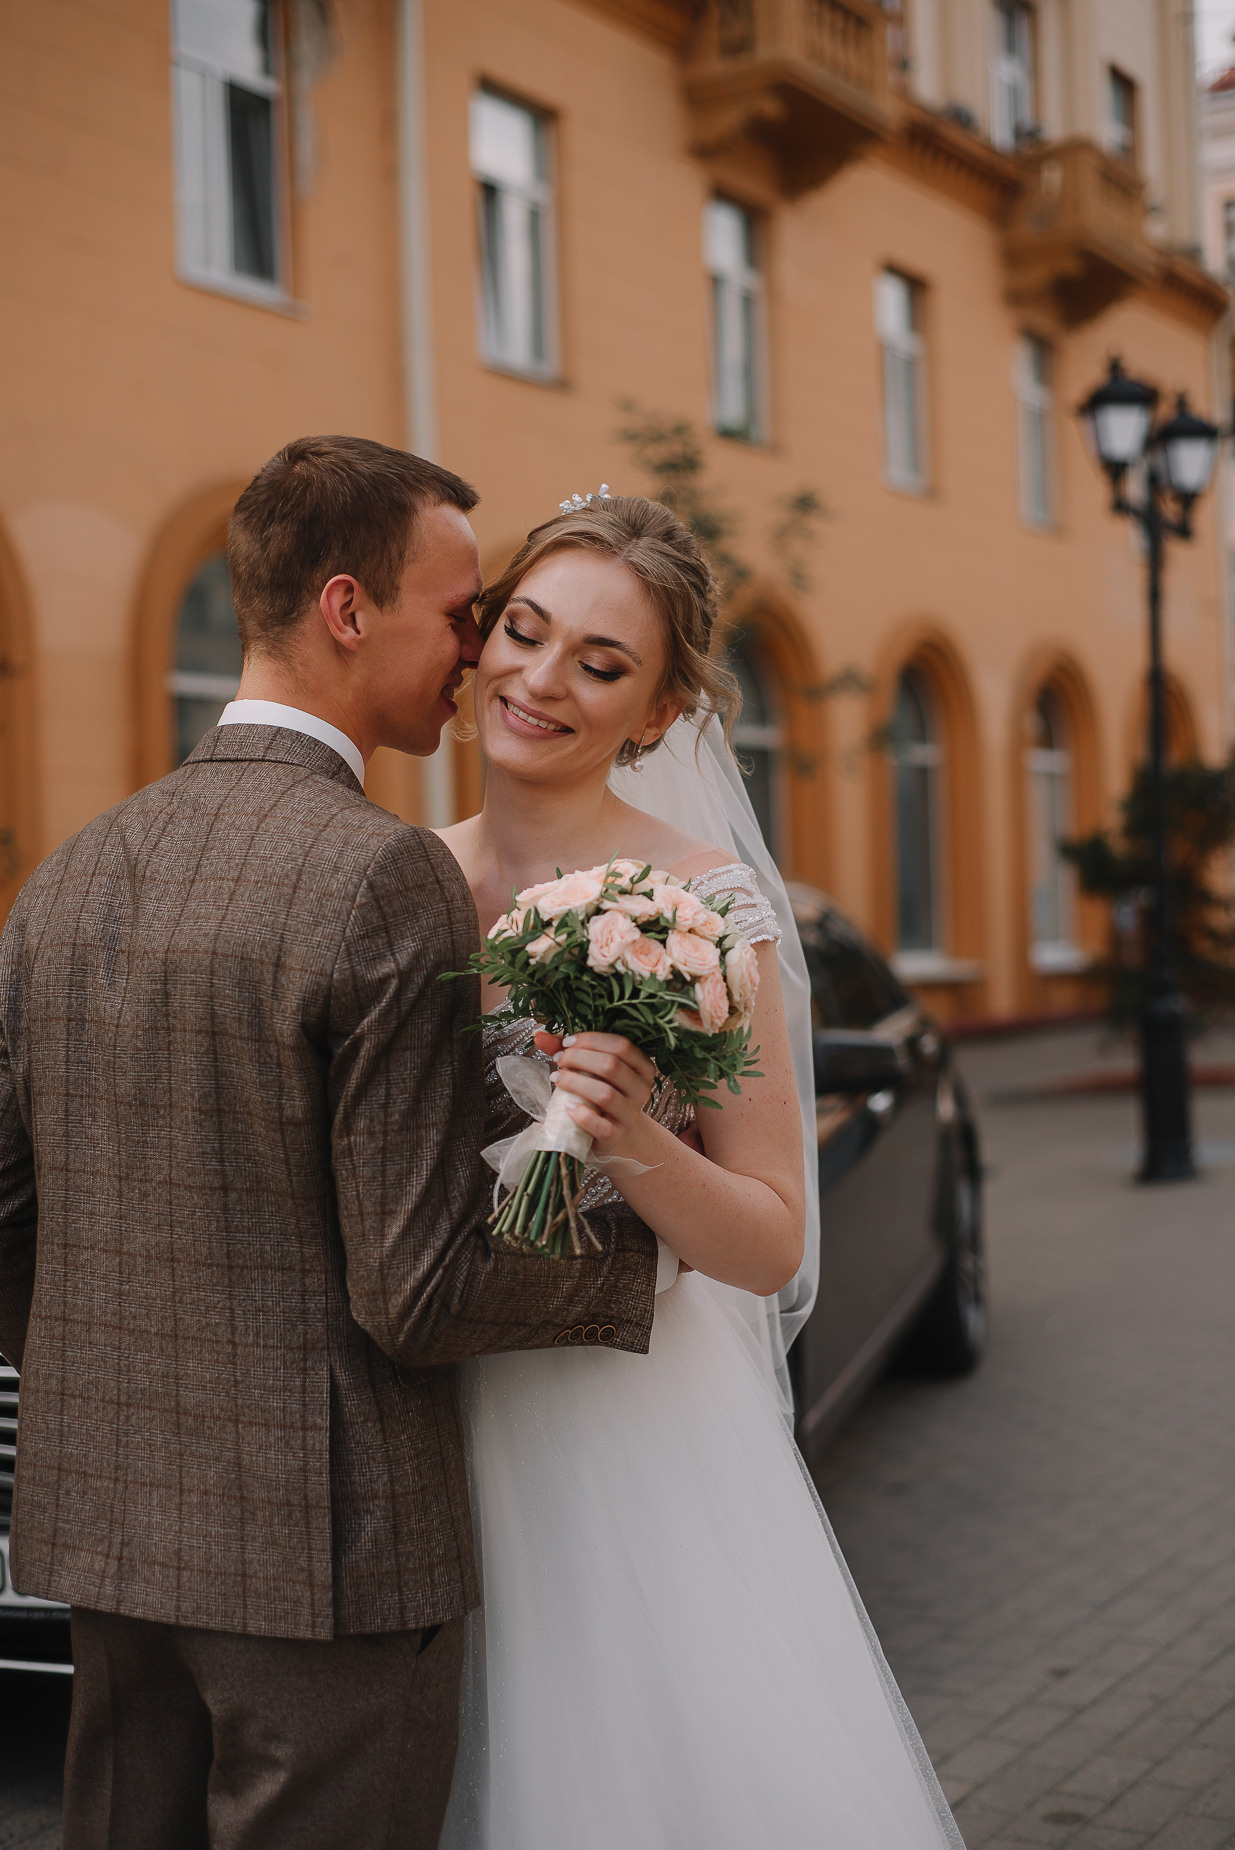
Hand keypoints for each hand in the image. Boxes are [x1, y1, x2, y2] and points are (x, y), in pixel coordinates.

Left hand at [547, 1032, 656, 1161]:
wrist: (618, 1135)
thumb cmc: (602, 1094)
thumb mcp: (593, 1070)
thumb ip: (570, 1051)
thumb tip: (539, 1034)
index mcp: (642, 1067)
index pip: (622, 1045)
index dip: (592, 1040)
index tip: (567, 1043)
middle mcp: (641, 1090)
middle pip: (612, 1066)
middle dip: (579, 1058)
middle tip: (558, 1060)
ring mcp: (630, 1115)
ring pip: (605, 1094)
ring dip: (576, 1083)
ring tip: (556, 1079)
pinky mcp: (617, 1137)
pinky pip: (601, 1126)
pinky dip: (582, 1115)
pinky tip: (567, 1107)